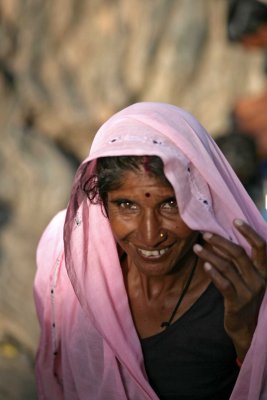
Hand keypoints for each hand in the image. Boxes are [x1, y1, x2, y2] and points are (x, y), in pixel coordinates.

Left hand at [193, 219, 266, 360]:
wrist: (247, 327)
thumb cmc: (245, 296)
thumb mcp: (249, 277)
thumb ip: (242, 261)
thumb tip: (223, 238)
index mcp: (264, 270)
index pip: (261, 246)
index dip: (249, 232)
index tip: (235, 220)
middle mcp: (259, 279)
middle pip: (239, 254)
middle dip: (220, 241)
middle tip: (204, 234)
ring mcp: (249, 291)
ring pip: (227, 267)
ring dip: (210, 255)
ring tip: (196, 248)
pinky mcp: (237, 302)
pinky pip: (223, 284)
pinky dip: (213, 273)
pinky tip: (204, 265)